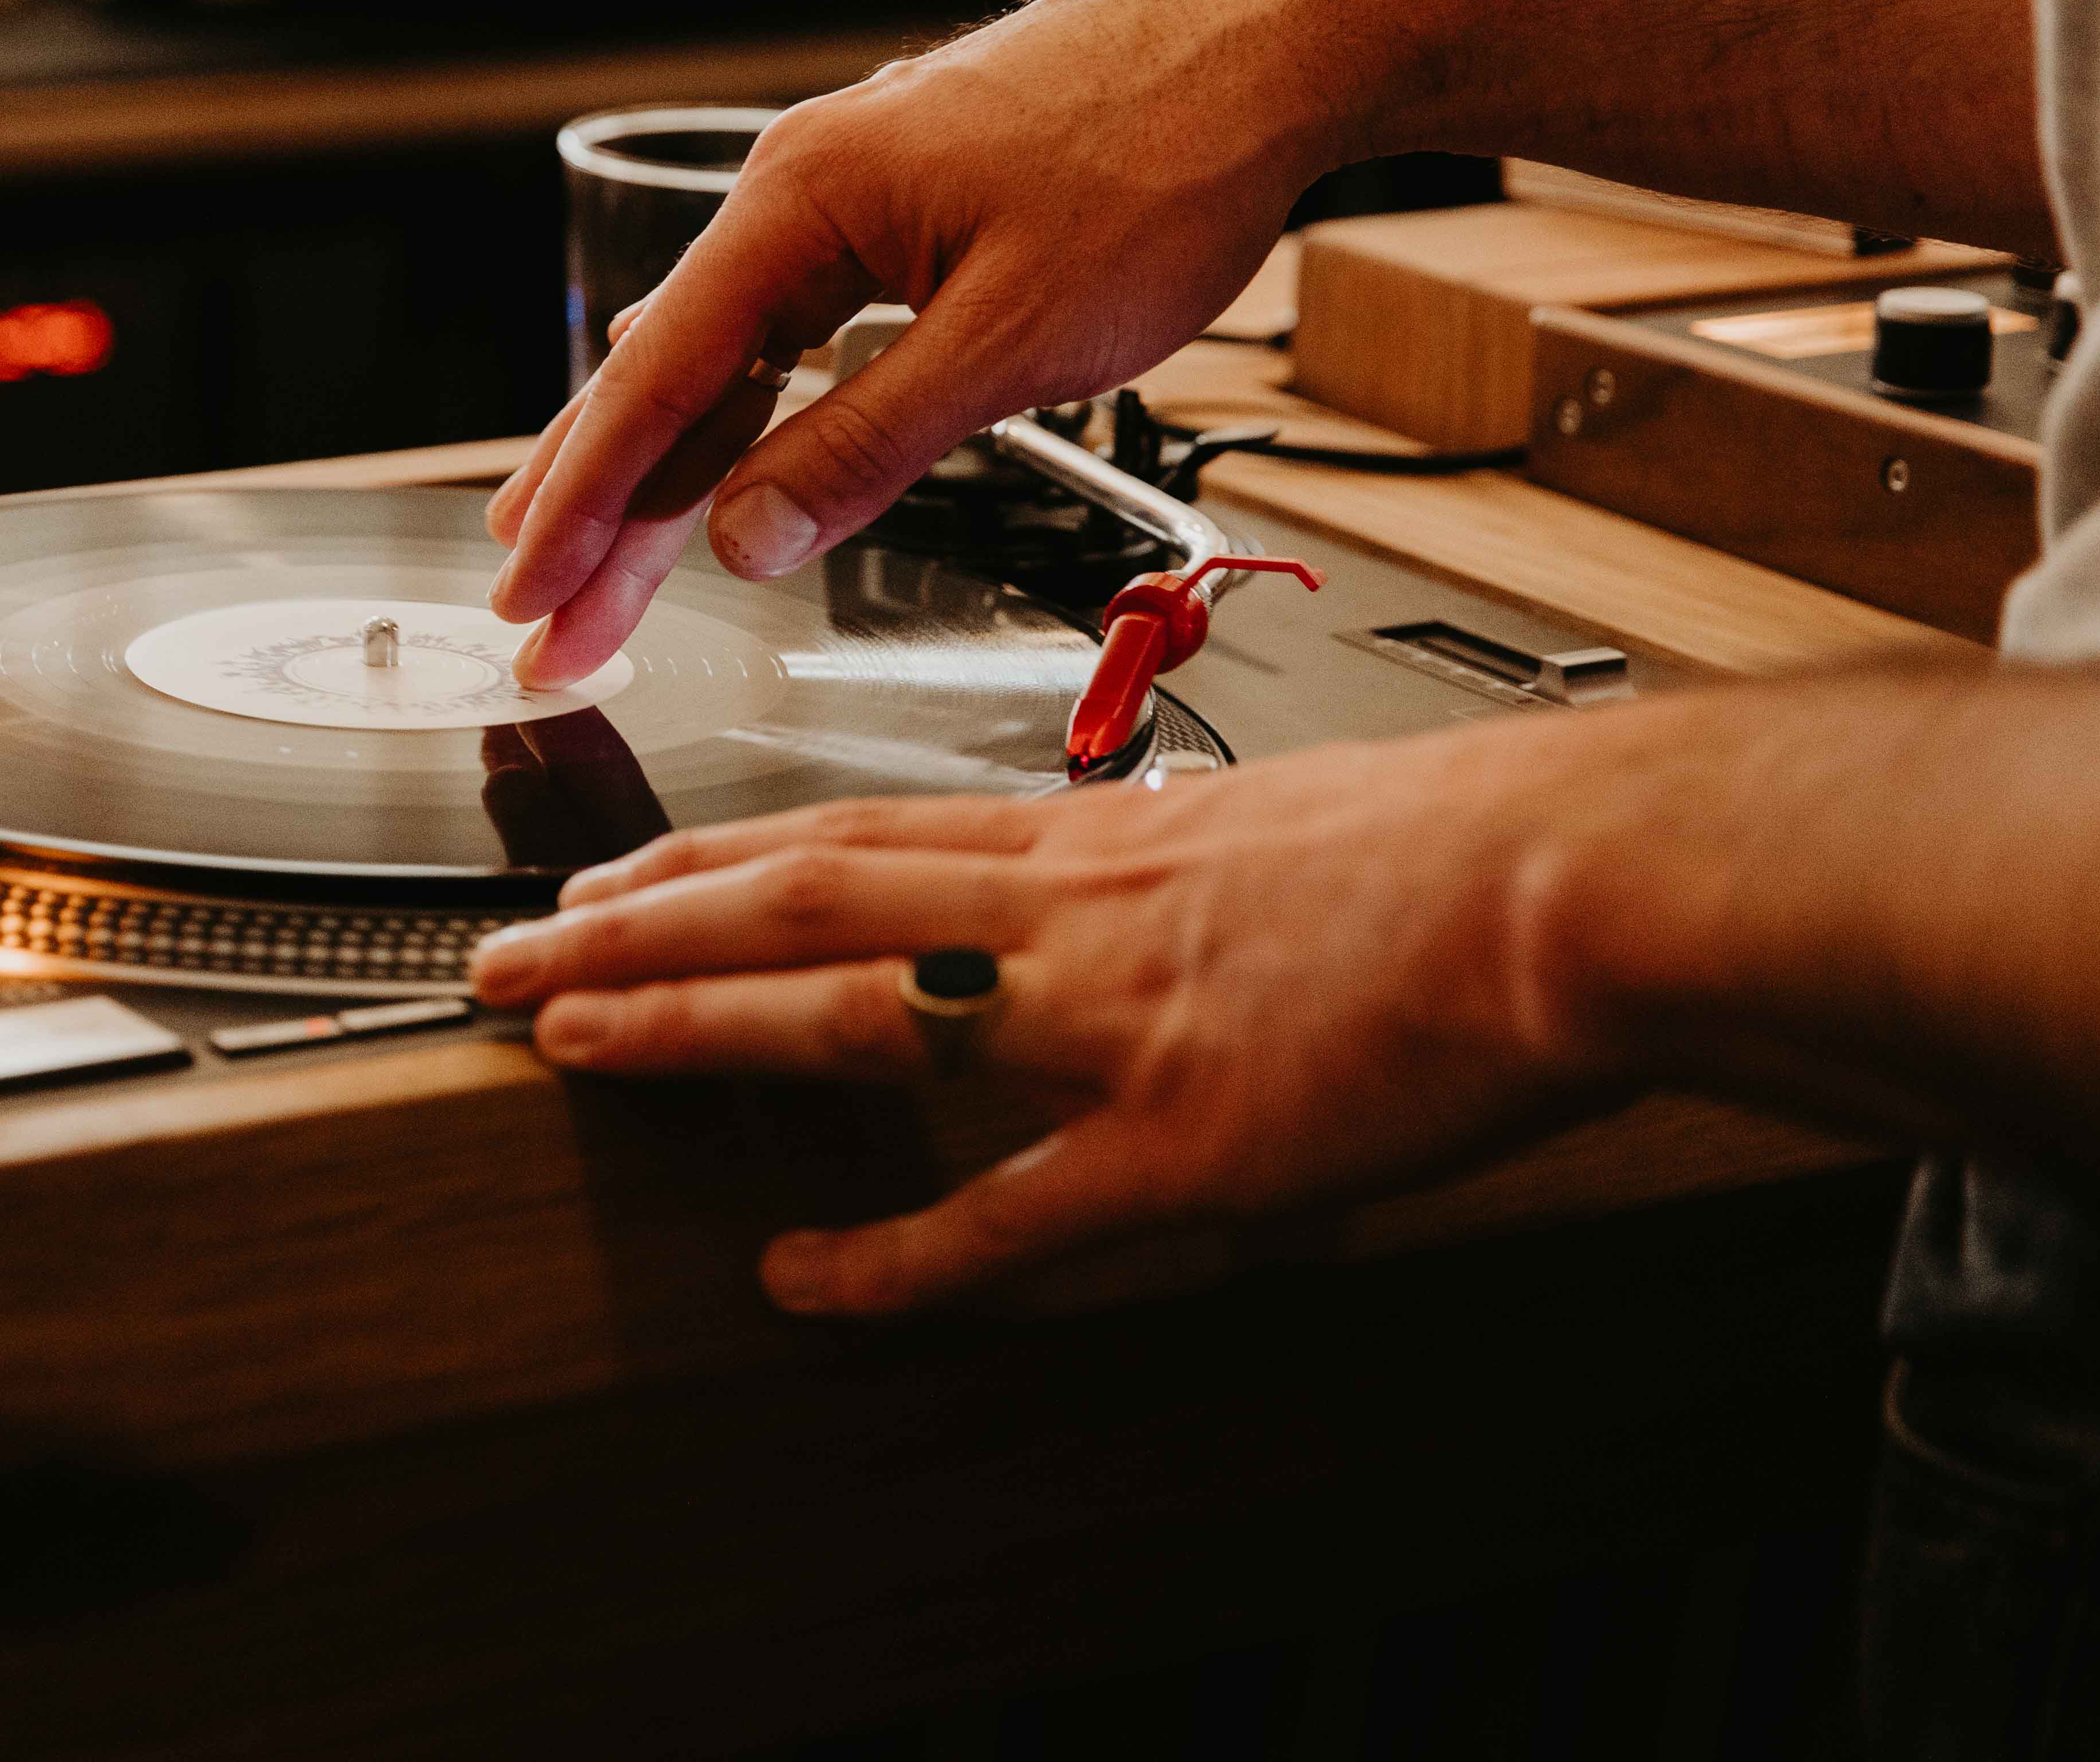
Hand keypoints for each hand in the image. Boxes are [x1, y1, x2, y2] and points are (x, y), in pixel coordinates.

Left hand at [464, 717, 1631, 1313]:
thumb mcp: (1298, 820)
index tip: (625, 870)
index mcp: (1106, 835)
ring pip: (852, 1005)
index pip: (861, 830)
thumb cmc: (1479, 843)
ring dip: (696, 1023)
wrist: (1586, 872)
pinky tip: (805, 1279)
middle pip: (804, 893)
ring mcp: (1116, 1021)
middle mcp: (1075, 904)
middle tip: (513, 950)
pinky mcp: (1190, 1142)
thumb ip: (1195, 859)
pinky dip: (897, 1258)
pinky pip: (1008, 1219)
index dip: (723, 856)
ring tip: (570, 1041)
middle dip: (640, 920)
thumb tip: (1164, 878)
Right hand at [487, 0, 1417, 686]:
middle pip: (669, 375)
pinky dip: (748, 413)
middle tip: (540, 622)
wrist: (1274, 43)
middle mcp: (805, 189)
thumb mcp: (1015, 339)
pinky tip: (714, 464)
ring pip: (730, 359)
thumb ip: (869, 444)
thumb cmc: (1165, 158)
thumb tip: (747, 539)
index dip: (585, 503)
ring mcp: (855, 197)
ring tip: (593, 564)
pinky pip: (793, 331)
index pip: (655, 381)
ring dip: (668, 471)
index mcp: (802, 202)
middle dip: (599, 508)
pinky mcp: (908, 212)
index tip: (528, 593)